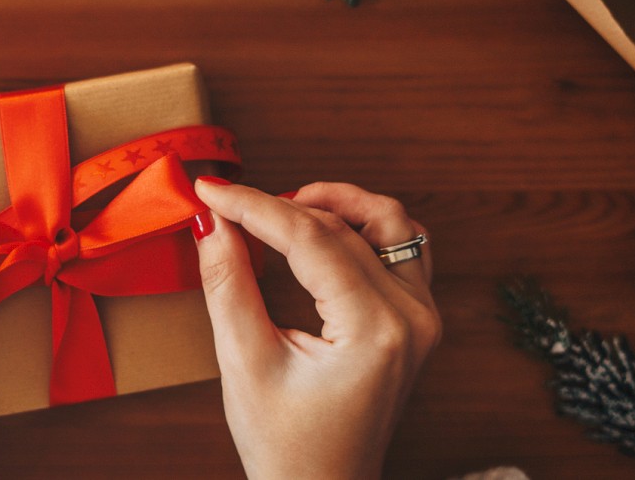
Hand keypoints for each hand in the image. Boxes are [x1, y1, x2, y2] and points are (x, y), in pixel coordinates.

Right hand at [192, 180, 438, 478]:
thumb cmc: (287, 445)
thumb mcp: (245, 363)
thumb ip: (229, 284)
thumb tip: (212, 222)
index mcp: (375, 331)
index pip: (312, 239)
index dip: (255, 206)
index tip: (211, 190)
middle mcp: (412, 318)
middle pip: (344, 227)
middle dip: (280, 207)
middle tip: (226, 204)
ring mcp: (423, 317)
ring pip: (388, 223)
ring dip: (335, 205)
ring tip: (281, 207)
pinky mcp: (418, 319)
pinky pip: (402, 247)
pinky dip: (362, 227)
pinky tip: (322, 229)